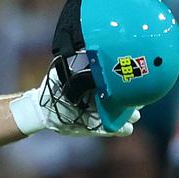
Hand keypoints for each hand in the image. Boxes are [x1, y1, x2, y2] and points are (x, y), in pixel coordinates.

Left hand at [10, 67, 140, 136]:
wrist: (41, 109)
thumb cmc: (52, 89)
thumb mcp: (61, 74)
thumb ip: (71, 63)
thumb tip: (79, 48)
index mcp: (95, 86)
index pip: (117, 84)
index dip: (127, 84)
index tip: (136, 81)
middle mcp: (100, 100)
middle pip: (123, 100)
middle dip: (132, 100)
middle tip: (138, 99)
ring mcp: (98, 114)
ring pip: (120, 115)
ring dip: (128, 115)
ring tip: (133, 115)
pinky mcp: (93, 128)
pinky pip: (110, 129)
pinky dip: (118, 129)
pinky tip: (125, 128)